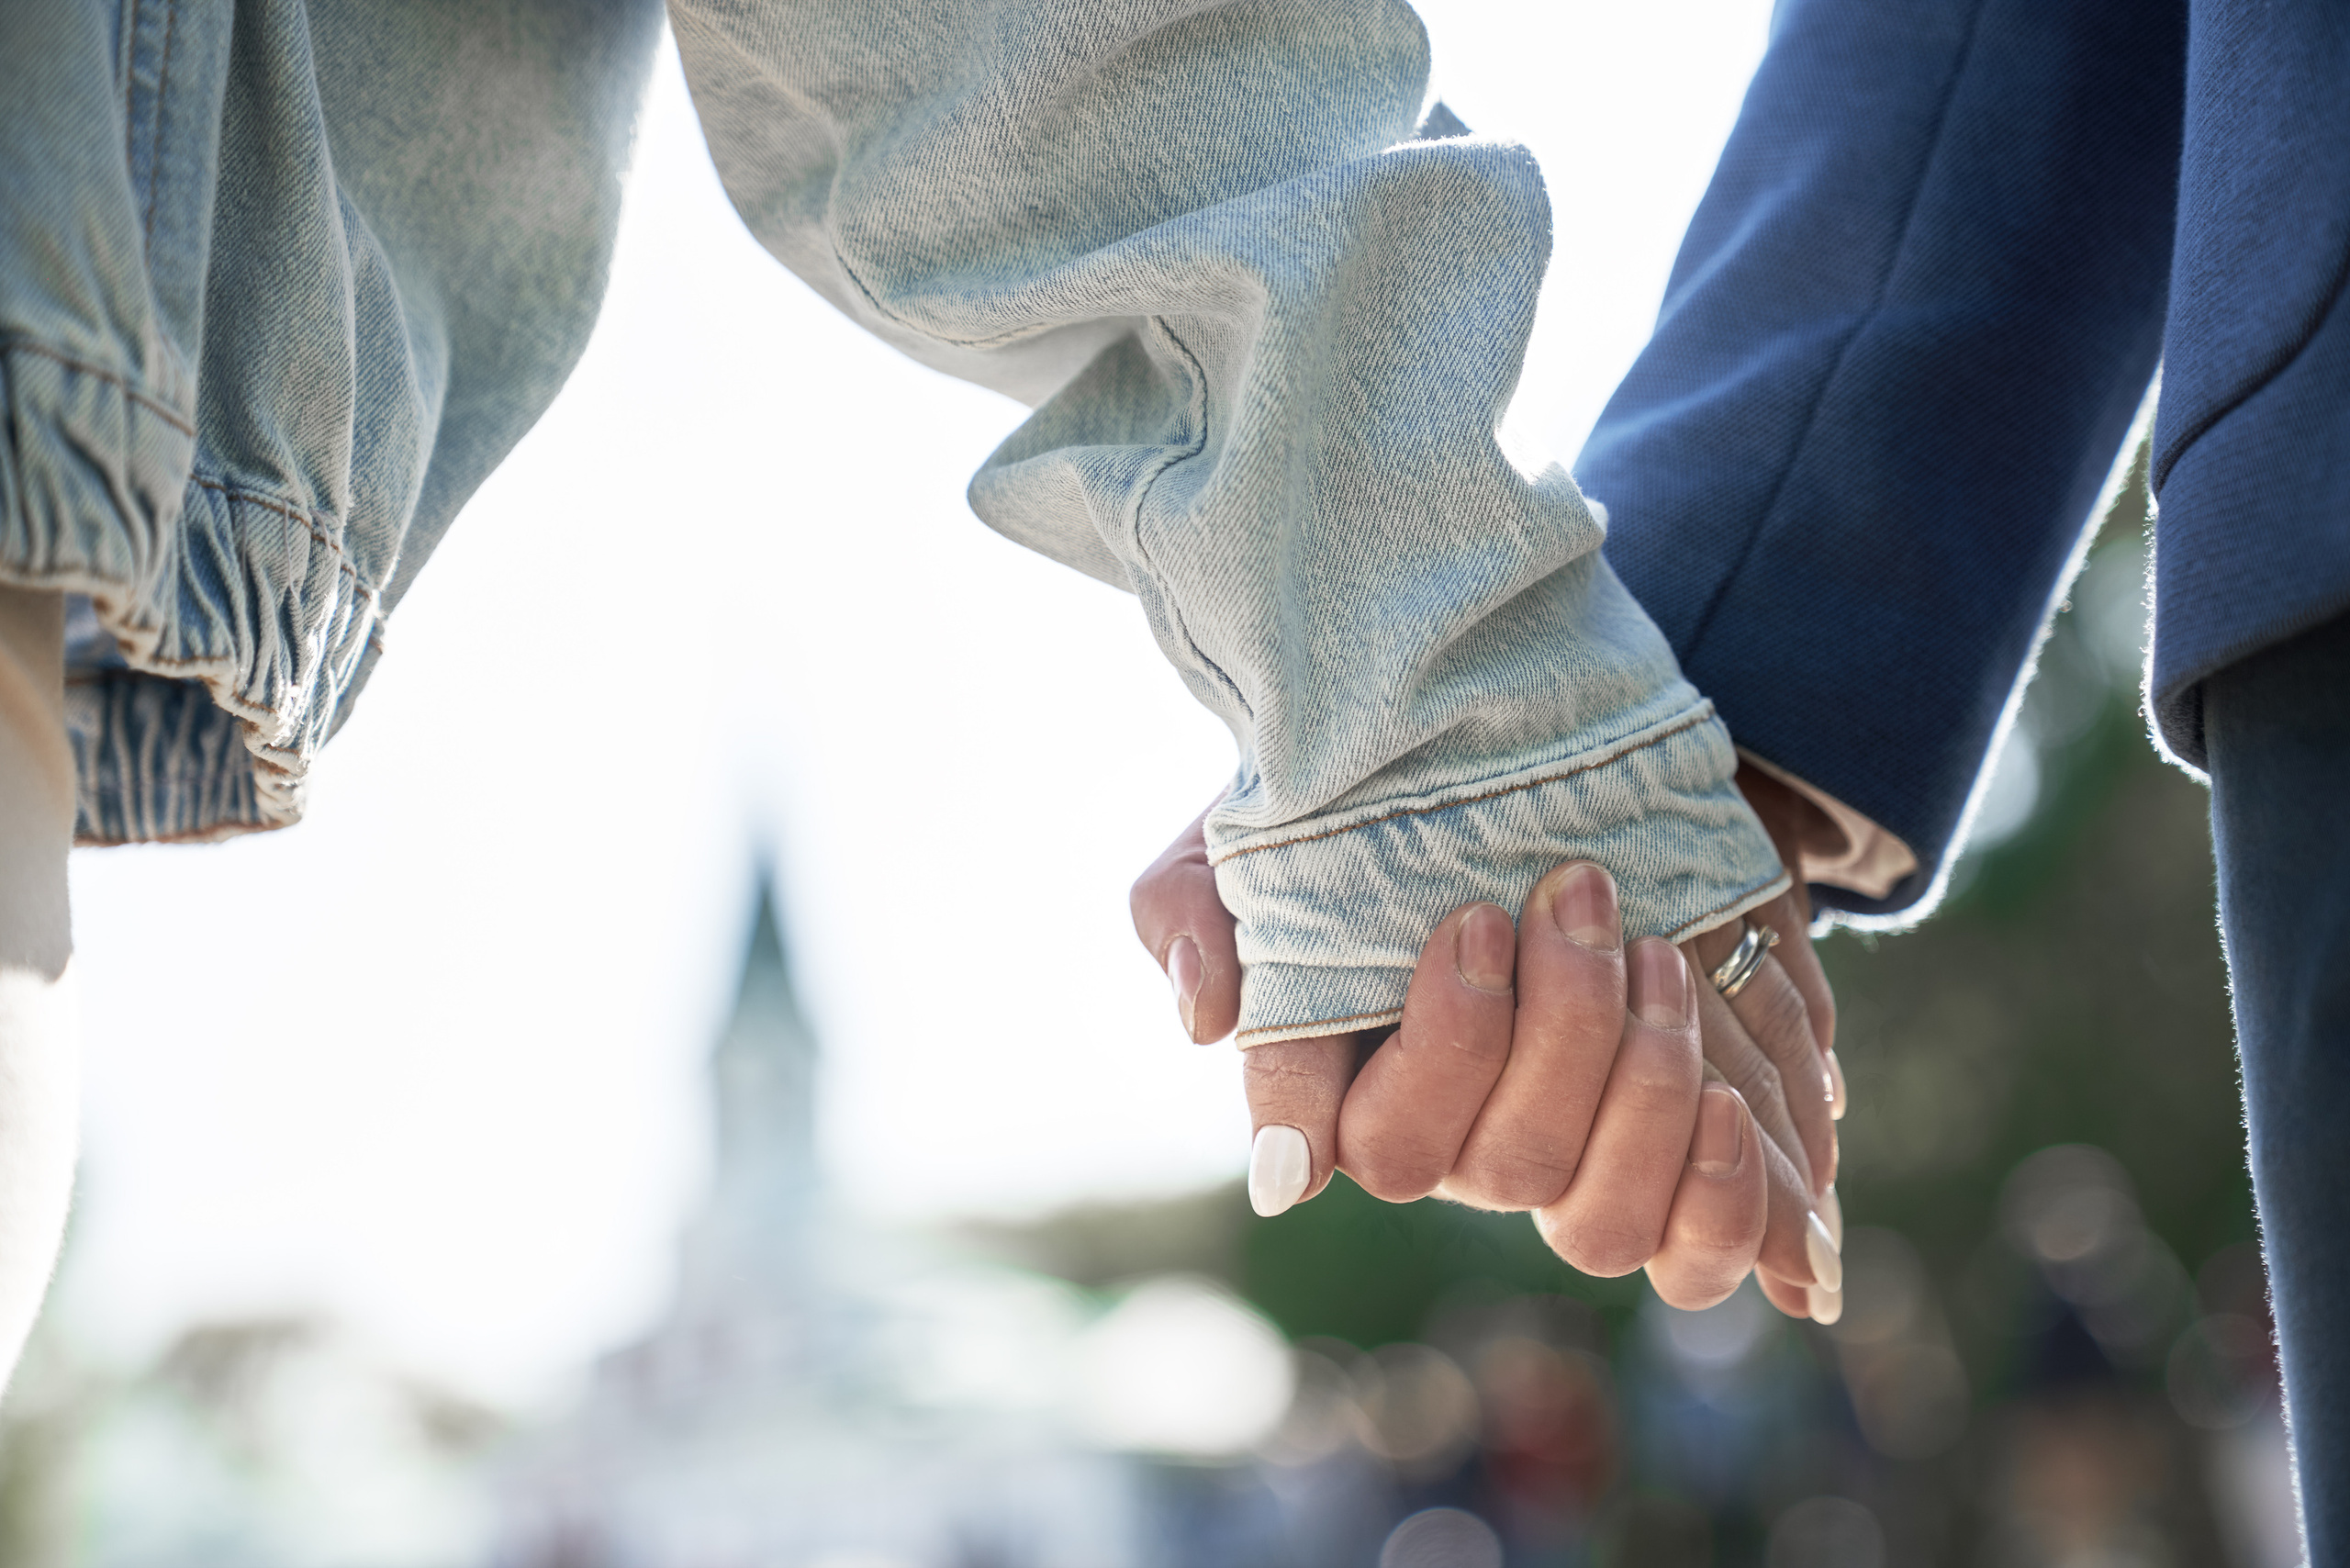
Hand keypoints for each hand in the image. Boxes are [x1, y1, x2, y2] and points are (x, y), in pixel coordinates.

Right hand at [1131, 770, 1844, 1316]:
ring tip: (1655, 957)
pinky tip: (1731, 1102)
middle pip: (1497, 1164)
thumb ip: (1187, 907)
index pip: (1344, 1134)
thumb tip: (1208, 1019)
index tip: (1466, 930)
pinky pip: (1688, 1255)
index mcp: (1352, 1090)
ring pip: (1594, 1219)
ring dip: (1643, 1092)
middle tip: (1573, 891)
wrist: (1525, 793)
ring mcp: (1559, 1173)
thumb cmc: (1366, 818)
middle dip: (1559, 1026)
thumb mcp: (1256, 832)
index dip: (1386, 1076)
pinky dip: (1722, 1202)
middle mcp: (1458, 1151)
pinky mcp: (1662, 1174)